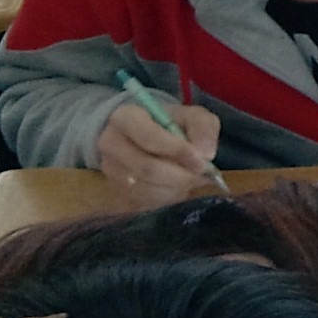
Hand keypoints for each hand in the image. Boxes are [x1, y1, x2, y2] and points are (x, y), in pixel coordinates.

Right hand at [94, 95, 224, 209]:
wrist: (147, 137)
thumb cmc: (170, 123)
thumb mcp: (192, 115)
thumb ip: (203, 127)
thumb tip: (206, 153)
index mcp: (125, 118)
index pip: (149, 137)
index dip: (177, 151)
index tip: (202, 162)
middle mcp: (111, 144)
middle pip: (147, 168)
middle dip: (181, 175)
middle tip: (203, 175)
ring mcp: (111, 170)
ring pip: (147, 188)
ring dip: (177, 188)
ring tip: (193, 178)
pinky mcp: (117, 191)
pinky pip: (146, 201)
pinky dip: (169, 196)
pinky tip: (179, 186)